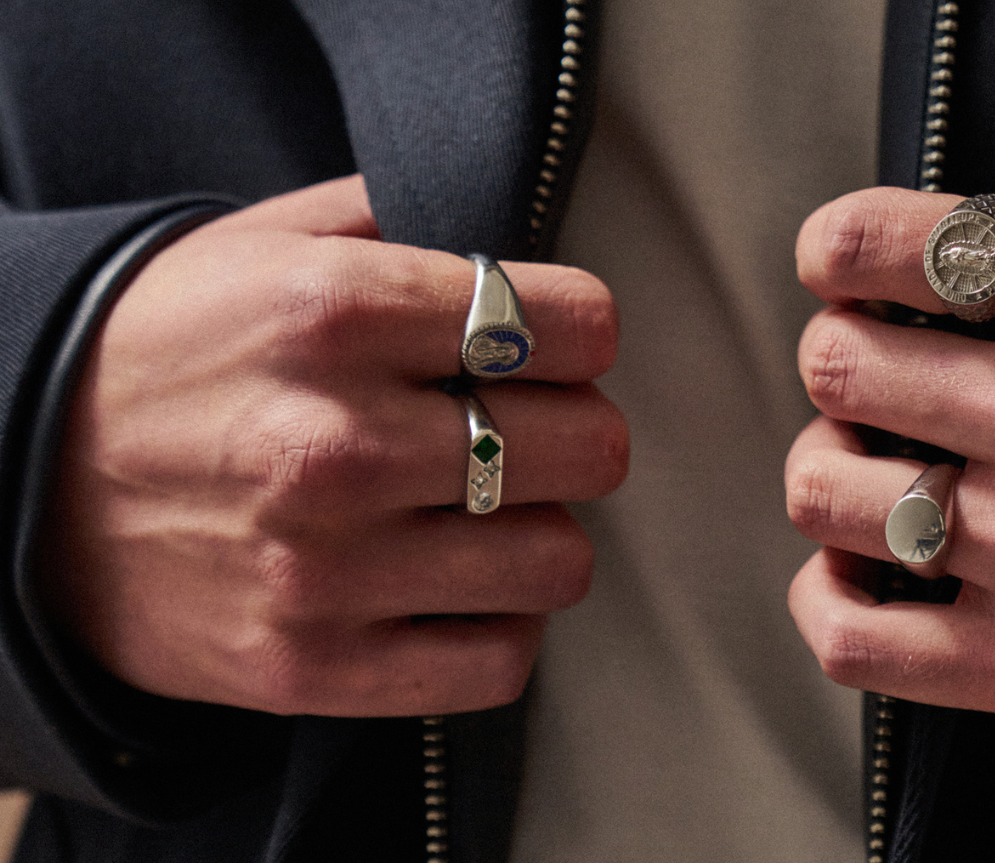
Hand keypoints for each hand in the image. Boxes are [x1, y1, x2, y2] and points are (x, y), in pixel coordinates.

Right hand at [39, 176, 627, 716]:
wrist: (22, 484)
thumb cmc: (168, 350)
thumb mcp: (265, 243)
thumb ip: (400, 220)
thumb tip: (519, 234)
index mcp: (336, 312)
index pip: (575, 324)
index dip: (580, 333)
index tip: (554, 347)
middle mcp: (337, 442)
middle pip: (590, 448)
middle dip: (573, 432)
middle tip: (527, 430)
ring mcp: (326, 568)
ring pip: (559, 563)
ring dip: (538, 535)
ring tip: (487, 514)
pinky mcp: (313, 667)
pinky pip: (499, 663)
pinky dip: (497, 627)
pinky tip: (454, 589)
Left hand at [785, 149, 994, 739]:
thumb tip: (971, 179)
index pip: (870, 243)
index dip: (835, 255)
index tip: (847, 276)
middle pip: (833, 364)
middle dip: (842, 362)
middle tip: (880, 381)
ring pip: (820, 490)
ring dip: (832, 472)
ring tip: (878, 471)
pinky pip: (854, 638)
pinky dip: (825, 602)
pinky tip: (855, 574)